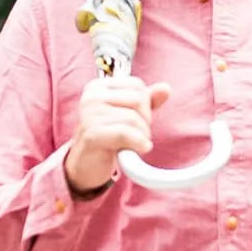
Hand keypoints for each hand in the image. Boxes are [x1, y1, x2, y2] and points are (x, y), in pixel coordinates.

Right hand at [64, 76, 171, 193]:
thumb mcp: (128, 114)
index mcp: (98, 87)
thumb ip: (146, 101)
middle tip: (135, 134)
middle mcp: (91, 97)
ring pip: (134, 118)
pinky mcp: (92, 133)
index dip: (146, 105)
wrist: (86, 165)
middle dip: (145, 120)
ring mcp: (90, 114)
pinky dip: (138, 143)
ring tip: (132, 144)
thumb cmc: (107, 137)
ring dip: (142, 135)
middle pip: (138, 100)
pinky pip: (126, 133)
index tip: (136, 120)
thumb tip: (165, 89)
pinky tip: (138, 150)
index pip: (137, 85)